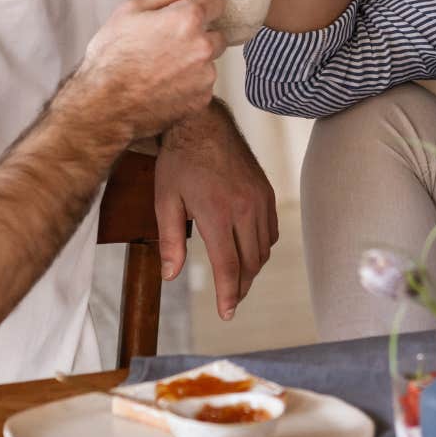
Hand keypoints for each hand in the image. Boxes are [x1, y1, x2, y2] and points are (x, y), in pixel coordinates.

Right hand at [67, 0, 225, 140]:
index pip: (215, 1)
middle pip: (216, 33)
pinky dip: (189, 84)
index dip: (201, 2)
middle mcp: (202, 47)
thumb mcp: (129, 12)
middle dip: (199, 34)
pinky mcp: (201, 100)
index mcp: (187, 20)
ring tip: (162, 67)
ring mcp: (204, 77)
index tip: (190, 8)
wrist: (103, 105)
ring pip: (209, 62)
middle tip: (169, 43)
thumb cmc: (110, 60)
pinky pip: (202, 85)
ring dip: (194, 61)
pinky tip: (164, 84)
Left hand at [153, 103, 278, 319]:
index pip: (228, 266)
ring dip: (252, 269)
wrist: (202, 123)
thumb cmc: (179, 161)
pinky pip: (271, 231)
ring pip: (264, 249)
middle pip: (251, 263)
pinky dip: (262, 247)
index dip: (228, 295)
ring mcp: (259, 199)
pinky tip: (247, 250)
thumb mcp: (165, 200)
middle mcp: (244, 208)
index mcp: (217, 213)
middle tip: (230, 301)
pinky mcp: (266, 191)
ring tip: (237, 279)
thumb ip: (170, 241)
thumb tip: (170, 276)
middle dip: (241, 287)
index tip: (226, 313)